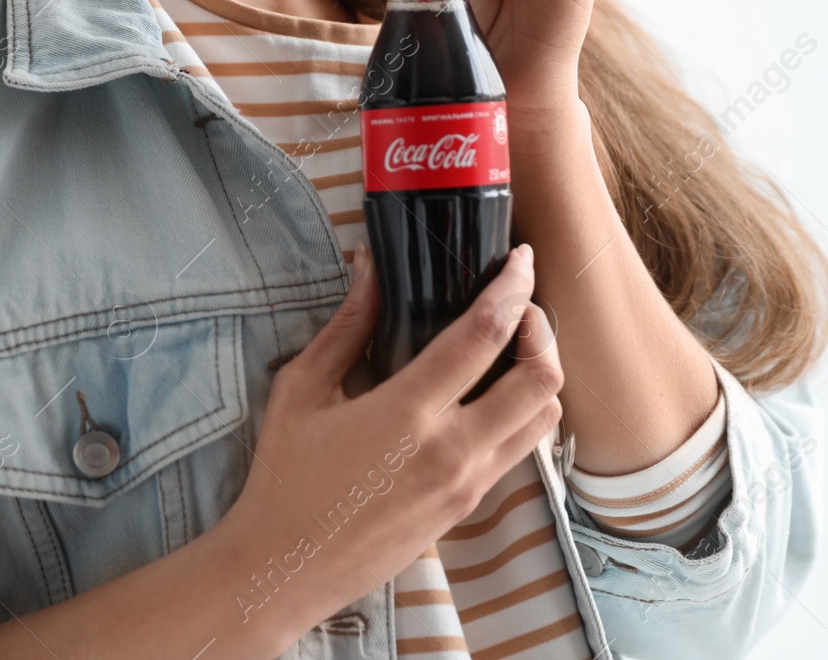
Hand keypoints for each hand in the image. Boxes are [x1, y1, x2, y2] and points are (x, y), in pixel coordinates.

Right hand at [220, 245, 562, 645]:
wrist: (283, 569)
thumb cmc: (284, 477)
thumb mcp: (302, 390)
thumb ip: (346, 326)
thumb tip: (371, 266)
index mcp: (408, 413)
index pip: (486, 335)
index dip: (513, 287)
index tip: (519, 259)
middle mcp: (452, 450)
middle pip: (541, 379)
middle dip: (543, 330)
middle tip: (520, 306)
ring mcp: (465, 484)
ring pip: (544, 419)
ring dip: (541, 374)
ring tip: (514, 348)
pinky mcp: (466, 508)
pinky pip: (520, 451)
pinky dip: (523, 413)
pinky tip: (492, 394)